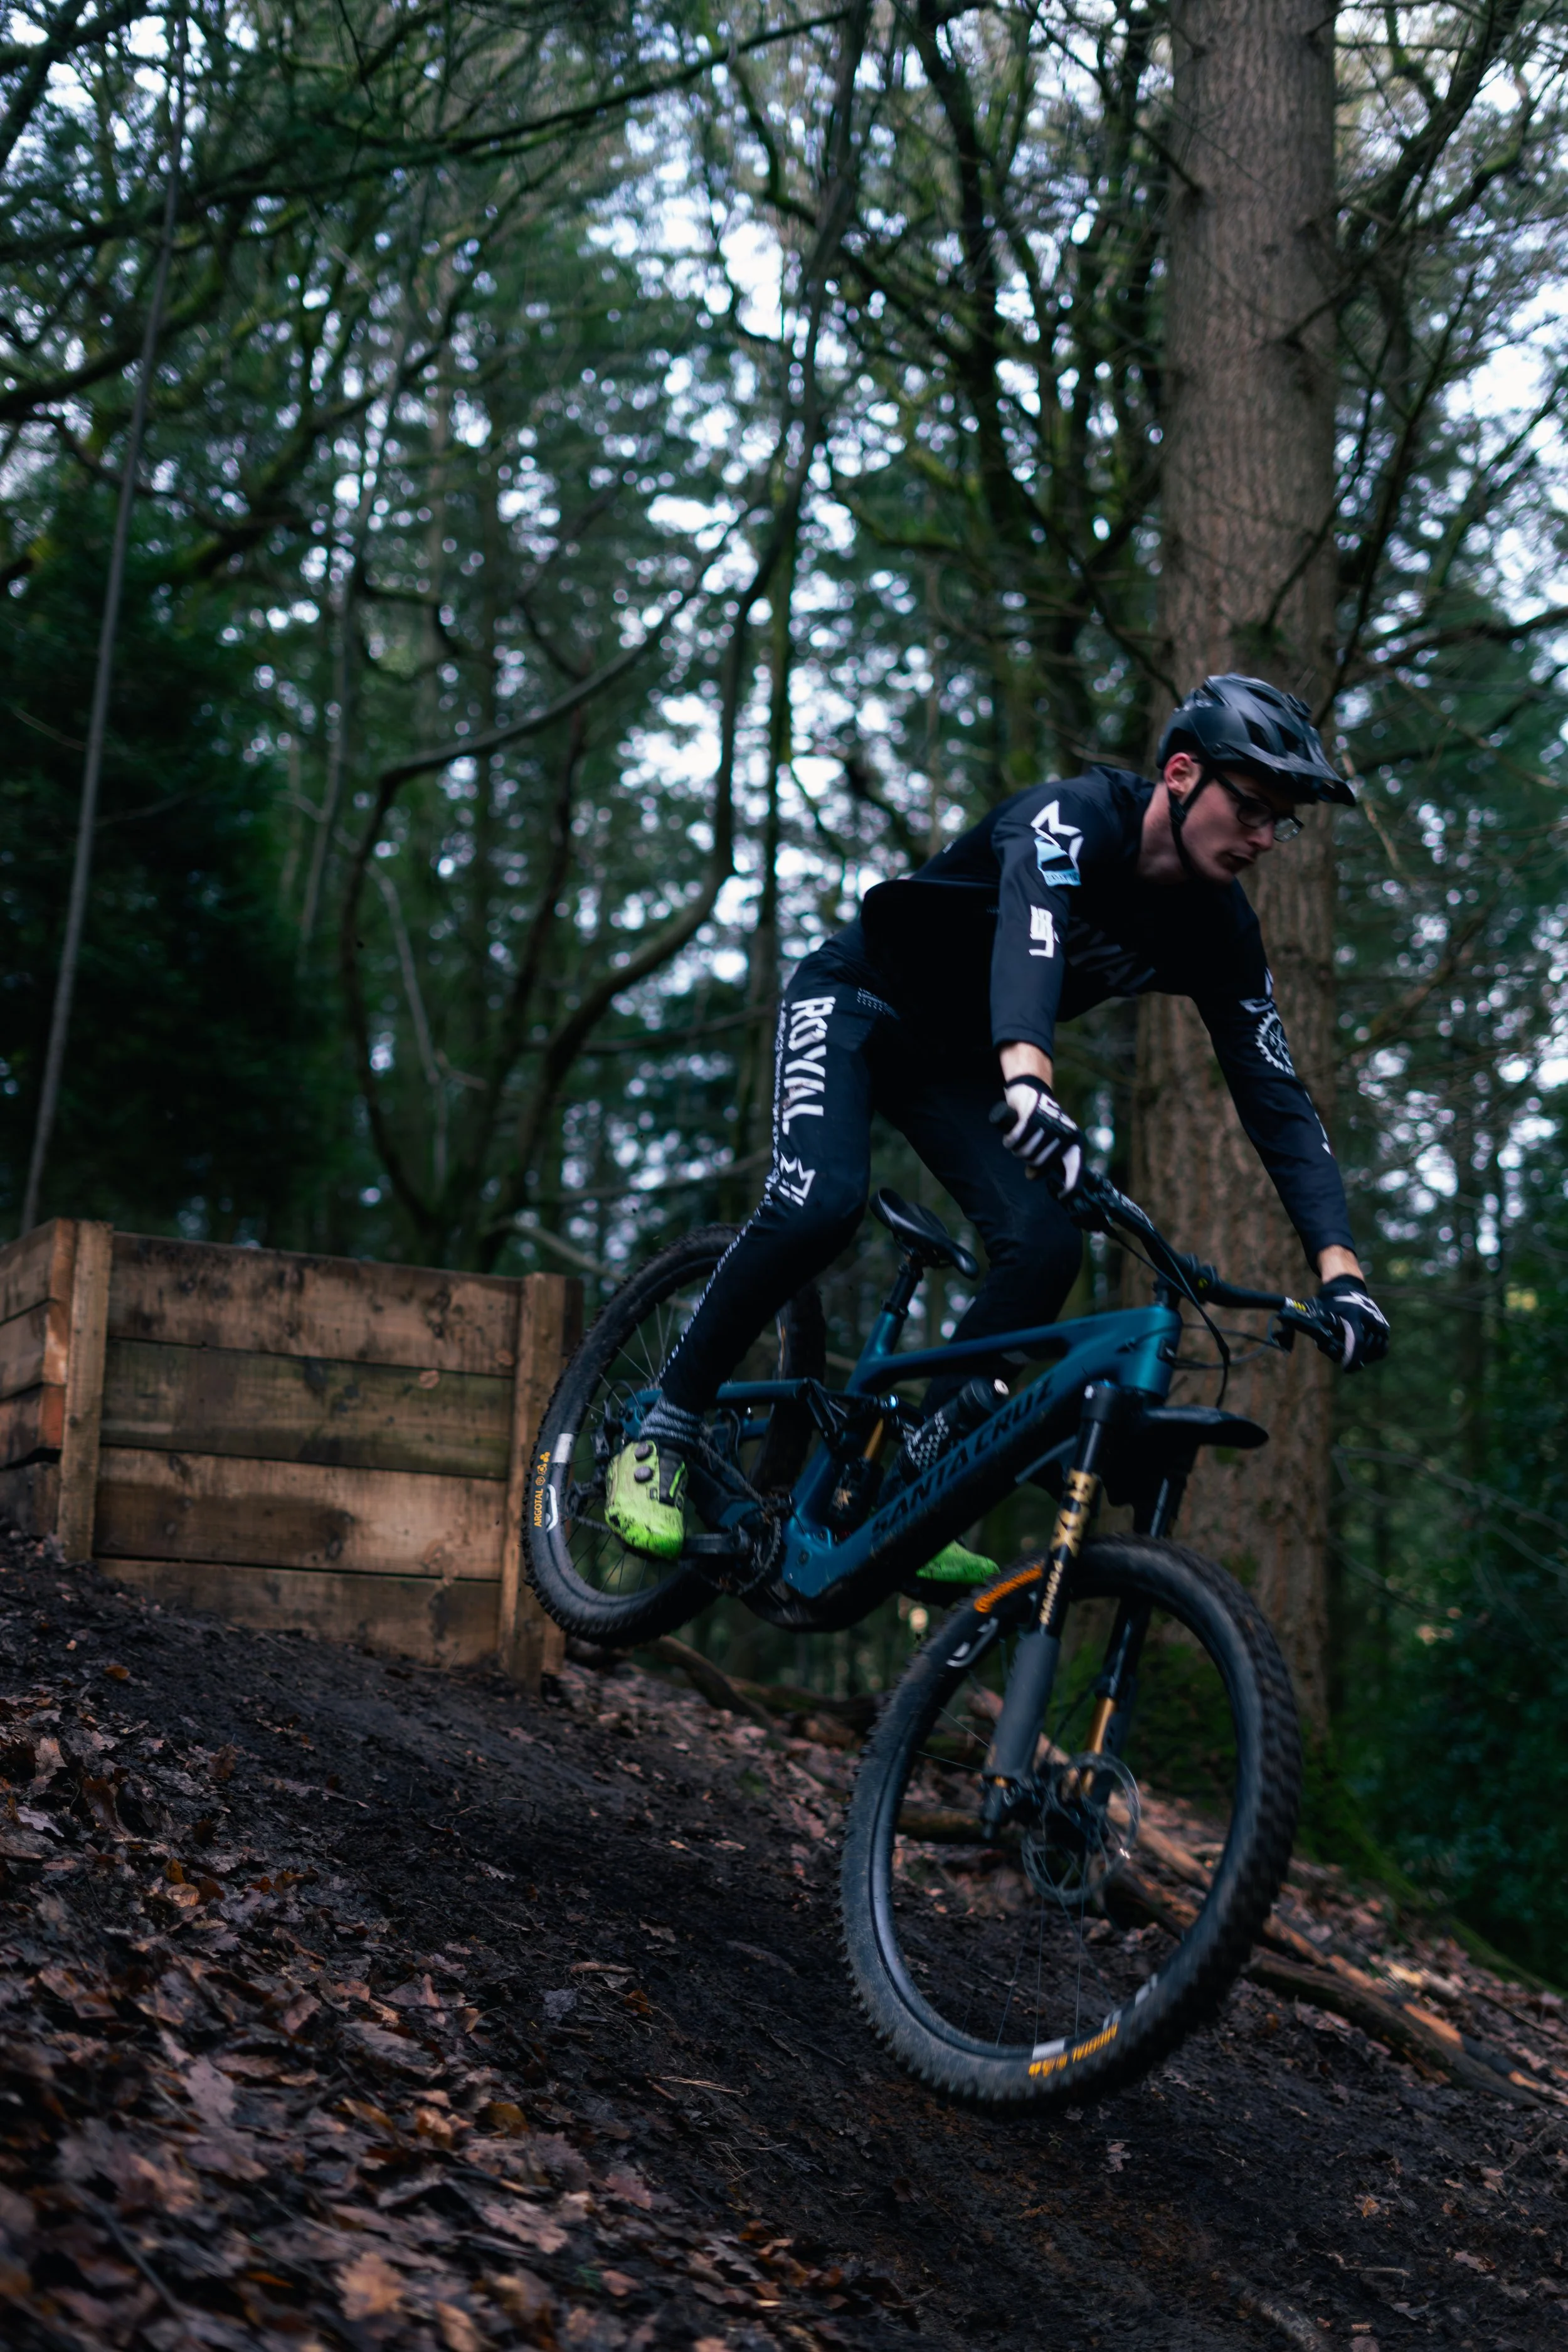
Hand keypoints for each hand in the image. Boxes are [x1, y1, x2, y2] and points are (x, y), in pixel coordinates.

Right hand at [997, 1079, 1083, 1193]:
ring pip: (1026, 1152)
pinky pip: (1016, 1139)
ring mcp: (1048, 1126)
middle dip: (1027, 1158)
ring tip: (1017, 1138)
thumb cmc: (1039, 1119)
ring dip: (1016, 1149)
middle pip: (1039, 1163)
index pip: (1076, 1169)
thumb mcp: (1043, 1140)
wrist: (1031, 1089)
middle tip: (1023, 1147)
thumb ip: (1041, 1160)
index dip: (1071, 1186)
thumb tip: (1032, 1177)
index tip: (1061, 1194)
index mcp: (1072, 1140)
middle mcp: (1064, 1134)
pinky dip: (1010, 1140)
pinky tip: (1009, 1136)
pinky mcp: (1032, 1116)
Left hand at [1317, 1273, 1388, 1369]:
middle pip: (1366, 1350)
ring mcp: (1380, 1324)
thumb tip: (1328, 1352)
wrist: (1348, 1290)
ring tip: (1353, 1355)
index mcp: (1354, 1315)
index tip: (1346, 1368)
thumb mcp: (1324, 1316)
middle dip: (1354, 1358)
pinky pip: (1383, 1349)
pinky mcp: (1385, 1328)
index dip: (1352, 1357)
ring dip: (1364, 1357)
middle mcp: (1371, 1319)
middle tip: (1345, 1360)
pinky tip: (1364, 1355)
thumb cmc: (1332, 1305)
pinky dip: (1374, 1355)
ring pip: (1376, 1352)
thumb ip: (1325, 1334)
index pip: (1358, 1341)